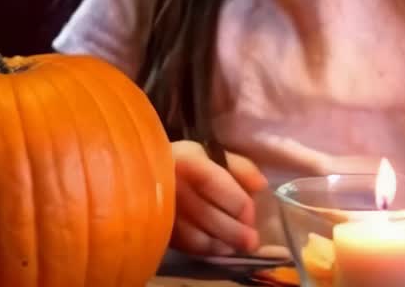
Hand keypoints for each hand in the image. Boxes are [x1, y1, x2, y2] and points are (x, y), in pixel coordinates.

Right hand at [170, 140, 267, 256]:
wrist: (144, 174)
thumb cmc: (184, 163)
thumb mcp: (210, 155)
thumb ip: (239, 167)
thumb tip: (260, 186)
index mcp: (185, 161)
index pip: (213, 183)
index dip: (236, 201)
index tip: (250, 214)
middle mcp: (171, 186)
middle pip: (205, 214)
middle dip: (234, 231)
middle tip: (252, 241)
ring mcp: (162, 210)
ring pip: (195, 235)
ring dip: (221, 243)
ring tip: (236, 245)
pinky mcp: (159, 228)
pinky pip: (184, 245)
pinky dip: (206, 250)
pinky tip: (220, 247)